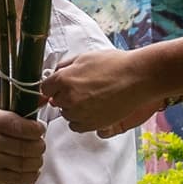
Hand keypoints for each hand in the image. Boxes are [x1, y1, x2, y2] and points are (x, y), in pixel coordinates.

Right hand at [0, 105, 45, 183]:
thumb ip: (20, 108)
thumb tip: (44, 98)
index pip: (18, 125)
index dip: (35, 129)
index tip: (40, 130)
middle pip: (24, 147)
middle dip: (39, 147)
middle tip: (40, 146)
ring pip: (23, 163)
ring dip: (36, 162)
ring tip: (37, 158)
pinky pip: (18, 178)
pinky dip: (31, 175)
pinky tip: (31, 170)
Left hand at [39, 46, 167, 139]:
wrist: (137, 78)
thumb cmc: (114, 64)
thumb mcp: (85, 57)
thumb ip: (65, 67)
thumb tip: (54, 75)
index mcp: (64, 79)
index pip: (45, 88)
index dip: (53, 86)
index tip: (60, 86)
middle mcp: (68, 98)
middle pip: (56, 101)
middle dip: (64, 96)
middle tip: (83, 89)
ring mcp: (80, 113)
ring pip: (66, 114)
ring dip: (74, 108)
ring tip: (92, 98)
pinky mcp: (91, 124)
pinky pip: (76, 126)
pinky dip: (81, 120)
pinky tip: (93, 109)